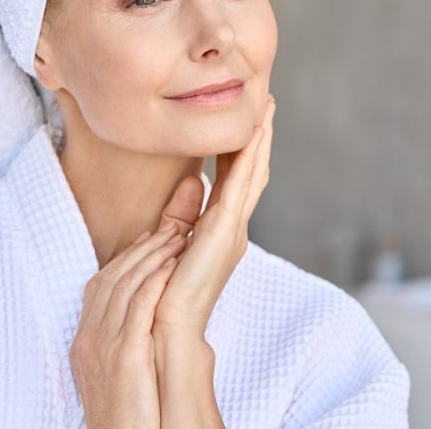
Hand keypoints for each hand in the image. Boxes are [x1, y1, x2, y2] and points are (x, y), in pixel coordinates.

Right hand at [69, 223, 187, 428]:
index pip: (101, 284)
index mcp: (85, 340)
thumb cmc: (125, 414)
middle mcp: (90, 337)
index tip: (145, 239)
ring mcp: (104, 345)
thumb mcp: (115, 372)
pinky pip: (140, 306)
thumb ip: (122, 340)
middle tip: (169, 229)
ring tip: (178, 238)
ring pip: (126, 284)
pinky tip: (171, 265)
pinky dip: (155, 281)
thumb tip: (140, 319)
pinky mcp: (126, 355)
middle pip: (113, 276)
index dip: (124, 258)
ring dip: (154, 257)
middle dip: (143, 249)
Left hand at [152, 93, 275, 340]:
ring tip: (265, 108)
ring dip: (259, 139)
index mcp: (220, 229)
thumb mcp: (173, 241)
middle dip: (258, 136)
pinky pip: (240, 184)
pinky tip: (253, 133)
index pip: (234, 179)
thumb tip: (191, 180)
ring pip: (251, 172)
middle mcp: (233, 226)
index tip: (244, 120)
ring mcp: (233, 228)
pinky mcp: (225, 230)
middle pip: (250, 171)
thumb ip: (182, 212)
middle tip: (265, 103)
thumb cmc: (165, 290)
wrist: (166, 328)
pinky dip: (249, 157)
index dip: (241, 148)